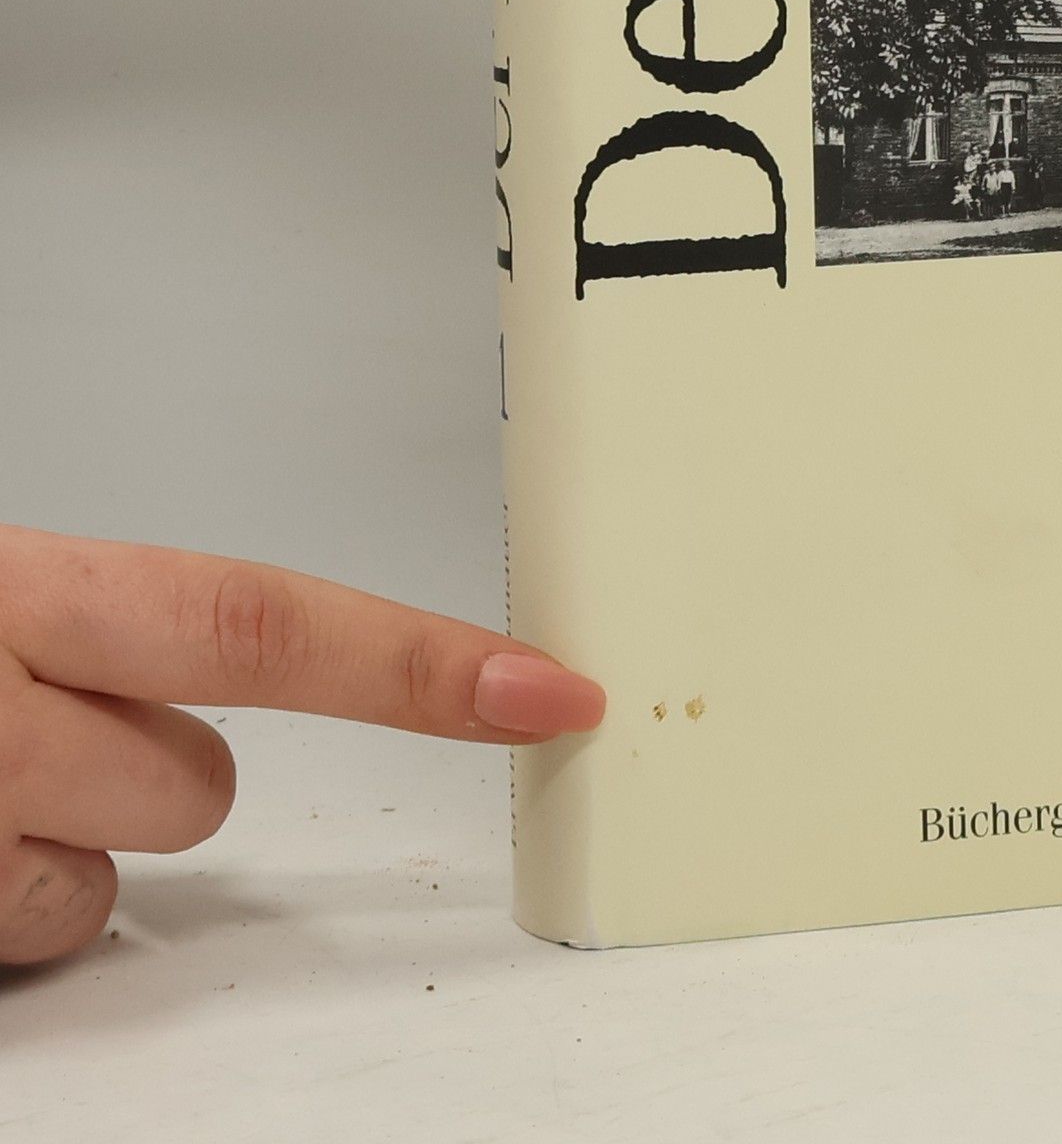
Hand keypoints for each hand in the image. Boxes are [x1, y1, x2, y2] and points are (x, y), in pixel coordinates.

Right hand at [0, 524, 602, 965]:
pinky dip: (16, 893)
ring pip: (130, 865)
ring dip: (84, 832)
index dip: (418, 664)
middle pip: (203, 785)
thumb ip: (109, 622)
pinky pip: (46, 933)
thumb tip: (215, 669)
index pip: (263, 623)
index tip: (545, 690)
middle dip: (186, 777)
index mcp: (29, 591)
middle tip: (88, 733)